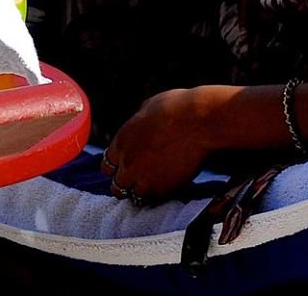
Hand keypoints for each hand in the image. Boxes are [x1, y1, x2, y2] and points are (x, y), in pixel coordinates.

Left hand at [102, 89, 212, 204]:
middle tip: (140, 180)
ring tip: (155, 184)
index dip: (117, 167)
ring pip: (134, 196)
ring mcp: (144, 179)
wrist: (201, 121)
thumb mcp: (148, 109)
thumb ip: (138, 125)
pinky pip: (154, 200)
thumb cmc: (177, 108)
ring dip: (142, 192)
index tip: (127, 167)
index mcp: (121, 141)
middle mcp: (128, 163)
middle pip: (117, 186)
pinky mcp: (163, 190)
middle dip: (127, 183)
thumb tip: (140, 128)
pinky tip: (167, 186)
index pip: (107, 166)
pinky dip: (158, 196)